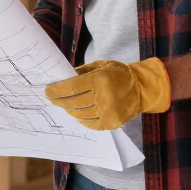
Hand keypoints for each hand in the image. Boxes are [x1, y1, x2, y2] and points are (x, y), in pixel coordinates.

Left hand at [45, 58, 170, 130]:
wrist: (142, 88)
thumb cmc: (119, 74)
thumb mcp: (101, 66)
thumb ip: (83, 72)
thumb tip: (63, 78)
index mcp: (100, 80)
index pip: (71, 87)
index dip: (57, 90)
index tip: (48, 91)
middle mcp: (103, 97)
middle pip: (73, 102)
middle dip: (59, 101)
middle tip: (52, 99)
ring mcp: (108, 112)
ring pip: (80, 114)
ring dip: (69, 110)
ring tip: (65, 105)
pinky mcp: (111, 123)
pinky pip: (90, 123)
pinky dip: (81, 118)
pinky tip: (78, 113)